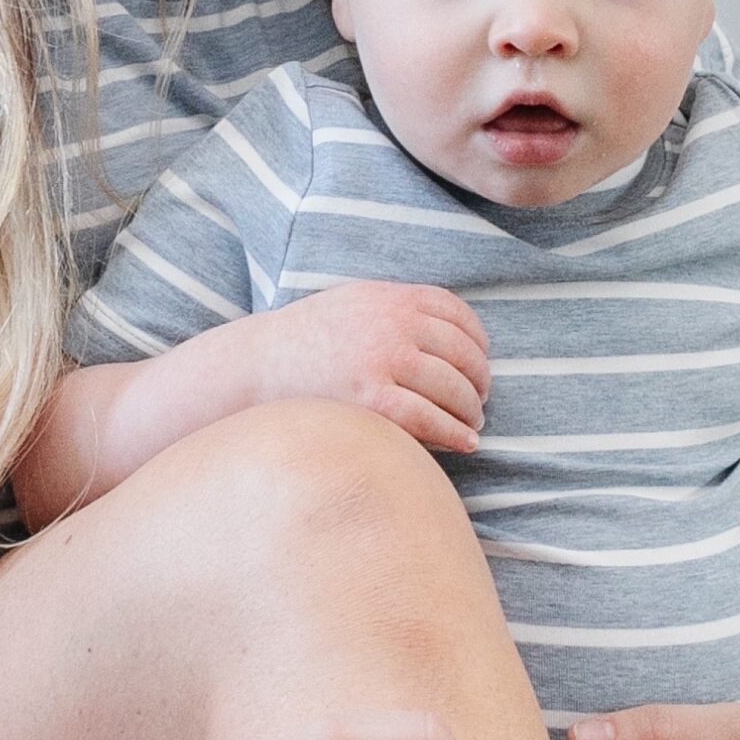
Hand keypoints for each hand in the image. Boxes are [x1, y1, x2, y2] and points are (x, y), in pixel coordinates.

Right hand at [250, 284, 490, 458]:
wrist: (258, 366)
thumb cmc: (308, 340)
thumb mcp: (355, 303)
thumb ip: (400, 308)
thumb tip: (455, 332)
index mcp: (391, 297)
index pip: (458, 315)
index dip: (479, 342)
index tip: (481, 363)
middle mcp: (392, 323)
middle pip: (463, 355)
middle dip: (479, 382)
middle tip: (480, 401)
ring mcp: (383, 361)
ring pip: (454, 388)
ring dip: (471, 410)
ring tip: (472, 425)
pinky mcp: (372, 401)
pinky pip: (431, 419)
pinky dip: (455, 433)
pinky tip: (464, 443)